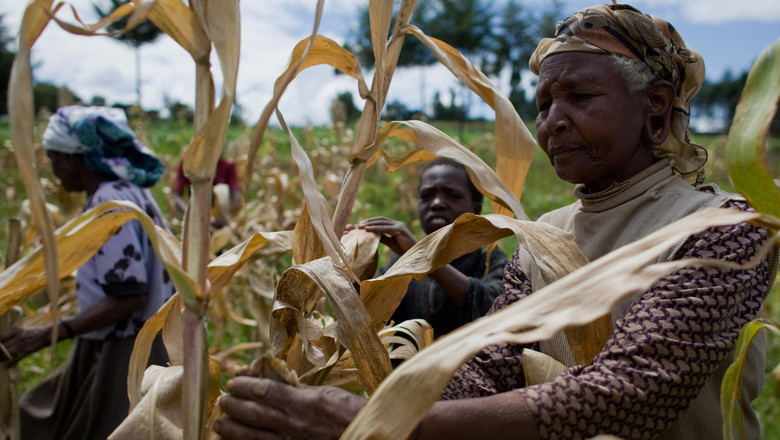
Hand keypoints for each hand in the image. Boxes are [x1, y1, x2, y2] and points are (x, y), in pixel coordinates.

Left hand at [0, 326, 50, 362]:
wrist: (48, 334)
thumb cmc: (36, 331)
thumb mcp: (25, 328)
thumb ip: (15, 332)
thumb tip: (5, 336)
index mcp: (17, 331)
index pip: (2, 338)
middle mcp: (18, 337)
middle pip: (3, 347)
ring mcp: (23, 344)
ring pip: (8, 353)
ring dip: (3, 358)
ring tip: (1, 360)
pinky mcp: (28, 351)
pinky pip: (16, 358)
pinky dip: (10, 363)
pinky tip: (7, 365)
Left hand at [214, 377, 364, 439]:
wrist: (363, 434)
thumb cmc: (348, 412)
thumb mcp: (327, 393)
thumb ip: (301, 389)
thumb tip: (278, 379)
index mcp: (303, 402)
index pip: (266, 391)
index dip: (246, 385)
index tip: (234, 381)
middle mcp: (294, 423)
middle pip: (255, 412)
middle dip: (234, 405)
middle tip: (223, 399)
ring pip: (253, 436)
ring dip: (233, 428)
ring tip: (220, 422)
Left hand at [346, 217, 416, 255]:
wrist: (415, 255)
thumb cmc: (404, 250)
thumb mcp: (391, 243)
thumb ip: (383, 237)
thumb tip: (373, 235)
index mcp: (396, 225)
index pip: (381, 221)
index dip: (371, 222)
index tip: (361, 224)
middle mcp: (398, 223)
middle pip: (380, 219)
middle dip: (368, 221)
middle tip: (358, 224)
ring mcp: (399, 225)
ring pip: (382, 222)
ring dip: (370, 224)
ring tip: (360, 226)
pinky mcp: (400, 229)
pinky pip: (385, 228)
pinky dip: (375, 228)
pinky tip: (367, 230)